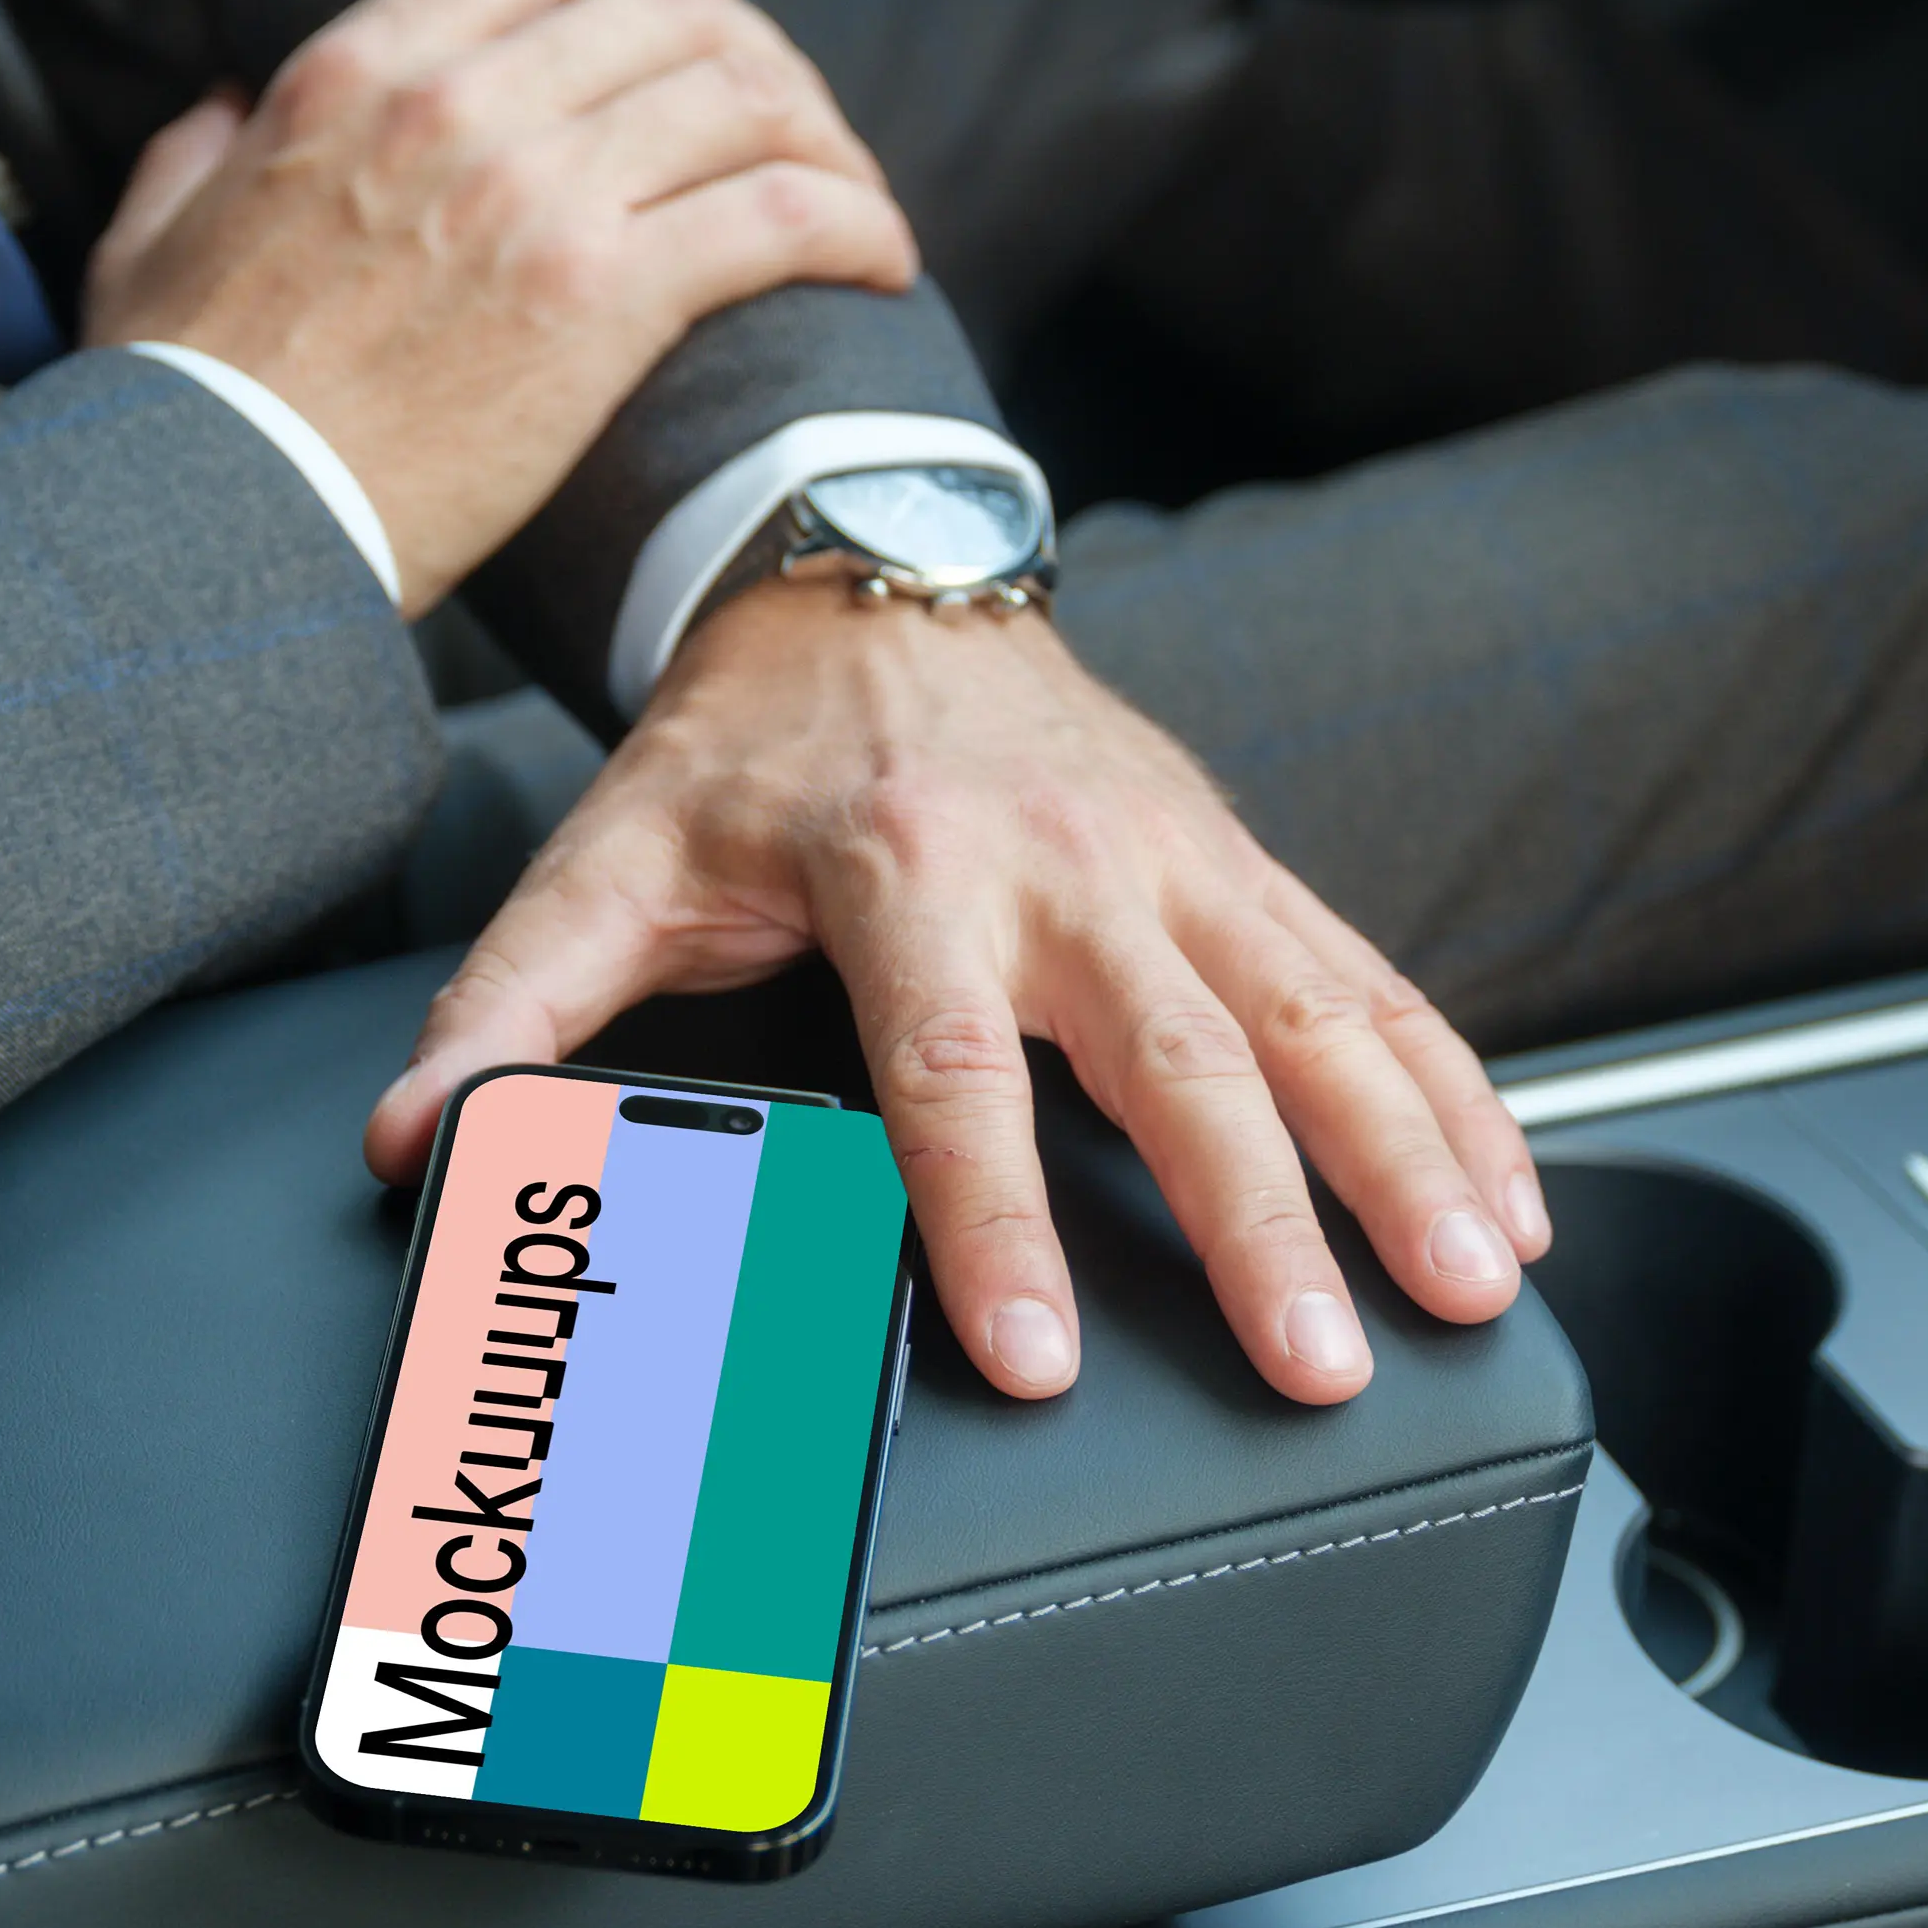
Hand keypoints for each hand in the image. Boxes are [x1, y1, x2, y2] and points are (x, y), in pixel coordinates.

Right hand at [81, 0, 914, 607]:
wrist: (214, 529)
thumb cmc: (175, 408)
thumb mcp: (146, 243)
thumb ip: (191, 151)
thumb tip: (224, 104)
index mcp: (353, 72)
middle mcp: (457, 107)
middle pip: (673, 14)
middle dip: (758, 55)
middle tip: (794, 121)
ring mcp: (538, 197)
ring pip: (746, 100)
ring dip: (824, 140)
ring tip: (853, 202)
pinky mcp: (606, 301)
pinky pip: (781, 215)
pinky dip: (855, 223)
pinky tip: (880, 262)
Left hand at [366, 579, 1549, 1404]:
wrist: (874, 567)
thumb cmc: (748, 748)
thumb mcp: (613, 855)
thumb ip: (514, 1006)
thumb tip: (416, 1142)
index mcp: (903, 867)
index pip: (951, 1065)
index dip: (990, 1210)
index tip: (1032, 1346)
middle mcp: (1065, 859)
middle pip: (1176, 1056)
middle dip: (1255, 1217)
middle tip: (1309, 1360)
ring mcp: (1179, 860)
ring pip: (1316, 1015)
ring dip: (1402, 1159)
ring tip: (1467, 1290)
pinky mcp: (1246, 865)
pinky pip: (1373, 983)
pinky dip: (1455, 1093)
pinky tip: (1511, 1205)